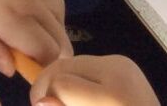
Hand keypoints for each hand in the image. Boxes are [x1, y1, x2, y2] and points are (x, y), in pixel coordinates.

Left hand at [0, 0, 70, 75]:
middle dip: (49, 58)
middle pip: (61, 48)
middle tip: (27, 50)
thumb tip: (12, 70)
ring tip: (27, 30)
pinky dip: (52, 25)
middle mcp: (36, 7)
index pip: (46, 54)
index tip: (26, 65)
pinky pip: (62, 18)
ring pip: (64, 34)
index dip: (40, 66)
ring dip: (51, 41)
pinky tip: (32, 14)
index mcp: (13, 19)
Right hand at [30, 54, 160, 105]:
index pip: (61, 84)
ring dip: (63, 84)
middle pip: (64, 68)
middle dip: (49, 87)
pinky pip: (88, 67)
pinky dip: (79, 81)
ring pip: (73, 64)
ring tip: (67, 103)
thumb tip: (41, 103)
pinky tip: (84, 98)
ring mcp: (124, 64)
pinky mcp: (125, 64)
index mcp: (113, 96)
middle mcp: (120, 70)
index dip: (47, 99)